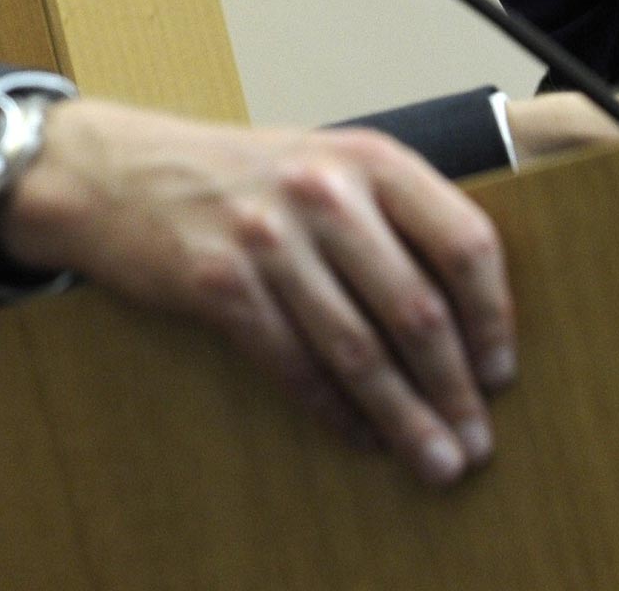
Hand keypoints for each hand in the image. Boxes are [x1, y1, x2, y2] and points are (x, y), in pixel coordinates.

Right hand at [0, 98, 513, 487]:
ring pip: (358, 348)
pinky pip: (293, 364)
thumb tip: (463, 316)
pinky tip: (360, 436)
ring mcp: (269, 237)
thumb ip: (391, 218)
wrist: (118, 172)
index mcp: (368, 159)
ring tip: (432, 460)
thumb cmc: (238, 177)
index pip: (463, 241)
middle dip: (454, 389)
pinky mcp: (220, 284)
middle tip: (474, 443)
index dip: (492, 317)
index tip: (500, 371)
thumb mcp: (326, 166)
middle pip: (417, 308)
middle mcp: (325, 192)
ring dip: (403, 417)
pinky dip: (334, 411)